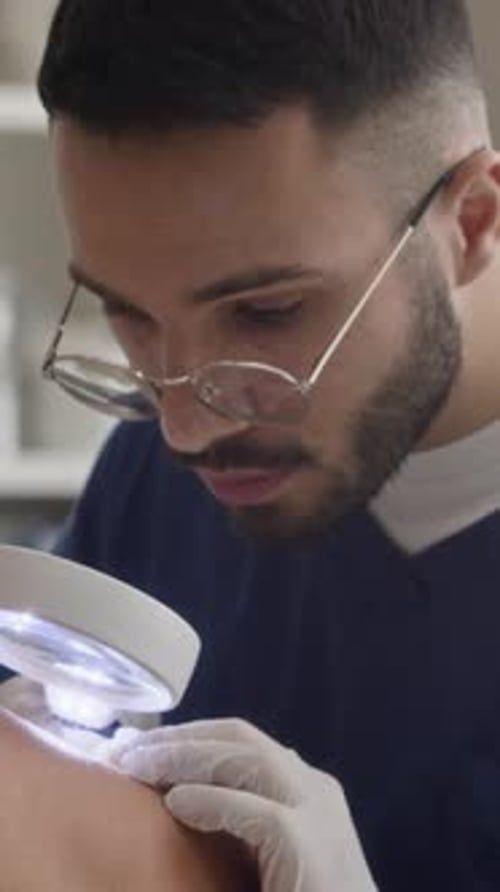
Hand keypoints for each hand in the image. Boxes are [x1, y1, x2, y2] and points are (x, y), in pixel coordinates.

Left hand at [108, 718, 377, 891]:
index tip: (135, 747)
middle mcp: (313, 788)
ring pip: (247, 758)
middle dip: (178, 736)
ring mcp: (318, 813)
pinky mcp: (311, 848)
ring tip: (136, 767)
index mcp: (304, 788)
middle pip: (239, 736)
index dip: (186, 735)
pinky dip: (213, 802)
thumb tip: (178, 797)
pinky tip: (177, 804)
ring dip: (185, 756)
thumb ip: (239, 825)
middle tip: (122, 749)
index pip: (239, 740)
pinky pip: (257, 811)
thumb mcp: (270, 856)